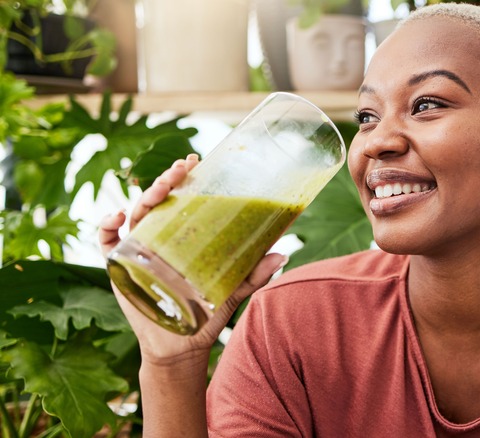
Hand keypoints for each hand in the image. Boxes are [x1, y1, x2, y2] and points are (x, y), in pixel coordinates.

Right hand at [99, 154, 287, 363]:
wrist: (182, 346)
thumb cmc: (207, 313)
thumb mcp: (233, 289)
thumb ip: (255, 273)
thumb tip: (284, 254)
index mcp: (184, 235)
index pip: (183, 199)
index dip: (185, 177)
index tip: (194, 159)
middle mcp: (160, 236)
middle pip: (159, 200)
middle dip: (166, 180)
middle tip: (180, 169)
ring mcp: (138, 249)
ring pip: (136, 213)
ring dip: (144, 197)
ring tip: (159, 188)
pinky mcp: (120, 268)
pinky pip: (106, 242)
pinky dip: (107, 226)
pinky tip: (118, 217)